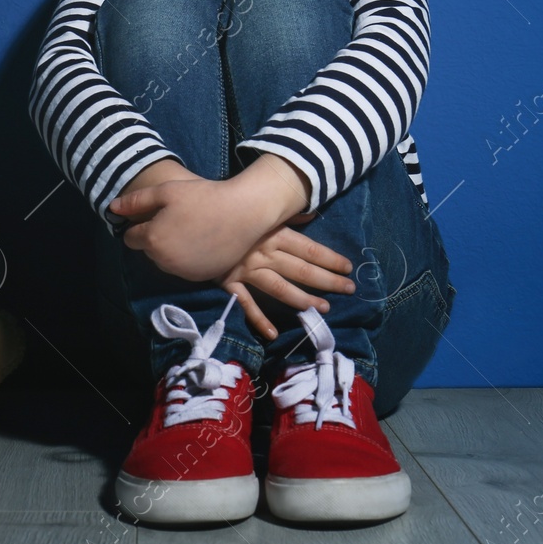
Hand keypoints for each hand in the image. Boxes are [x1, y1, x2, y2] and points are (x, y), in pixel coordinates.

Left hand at [111, 176, 282, 281]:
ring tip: (191, 229)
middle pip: (149, 251)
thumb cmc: (203, 197)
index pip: (130, 238)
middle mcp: (164, 262)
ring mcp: (184, 272)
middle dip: (156, 238)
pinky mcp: (202, 277)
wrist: (242, 213)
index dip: (141, 225)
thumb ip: (135, 202)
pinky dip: (188, 258)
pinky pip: (185, 268)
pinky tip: (201, 242)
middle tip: (177, 220)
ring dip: (171, 250)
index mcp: (152, 241)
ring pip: (166, 261)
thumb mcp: (166, 191)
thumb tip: (112, 208)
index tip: (157, 214)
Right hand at [219, 215, 354, 339]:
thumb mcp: (261, 211)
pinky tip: (273, 332)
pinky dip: (258, 319)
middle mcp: (264, 252)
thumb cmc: (233, 212)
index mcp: (274, 232)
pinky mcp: (228, 281)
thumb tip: (311, 213)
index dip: (331, 259)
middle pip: (301, 270)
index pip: (310, 249)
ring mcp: (246, 269)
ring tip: (323, 308)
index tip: (348, 268)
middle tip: (348, 290)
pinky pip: (245, 302)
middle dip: (327, 280)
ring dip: (302, 299)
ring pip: (280, 287)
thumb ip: (287, 215)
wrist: (194, 218)